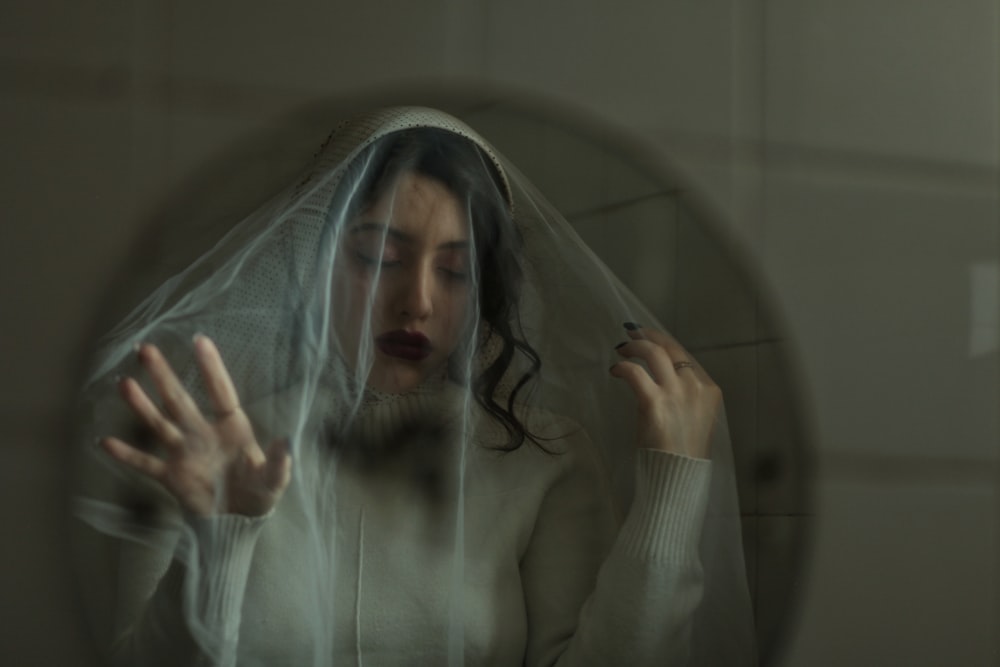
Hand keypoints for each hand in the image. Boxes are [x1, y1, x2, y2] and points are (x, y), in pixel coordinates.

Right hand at [100, 335, 291, 516]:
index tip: (200, 341)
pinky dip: (126, 455)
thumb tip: (286, 442)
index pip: (220, 392)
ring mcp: (183, 452)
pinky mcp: (170, 476)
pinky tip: (105, 442)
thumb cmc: (259, 491)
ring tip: (124, 383)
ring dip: (141, 405)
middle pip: (179, 400)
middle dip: (163, 375)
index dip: (211, 368)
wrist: (239, 519)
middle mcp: (202, 433)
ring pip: (158, 424)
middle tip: (145, 349)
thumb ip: (278, 462)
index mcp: (231, 427)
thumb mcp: (274, 479)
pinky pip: (145, 463)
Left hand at [609, 324, 719, 459]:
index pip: (686, 357)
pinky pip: (635, 372)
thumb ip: (686, 398)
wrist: (677, 477)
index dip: (666, 345)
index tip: (651, 341)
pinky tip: (615, 370)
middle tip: (632, 333)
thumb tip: (663, 380)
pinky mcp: (655, 402)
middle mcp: (696, 387)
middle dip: (650, 335)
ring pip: (654, 352)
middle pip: (671, 348)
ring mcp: (677, 393)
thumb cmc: (683, 454)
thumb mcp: (696, 420)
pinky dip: (623, 366)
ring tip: (622, 349)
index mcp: (709, 390)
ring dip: (635, 345)